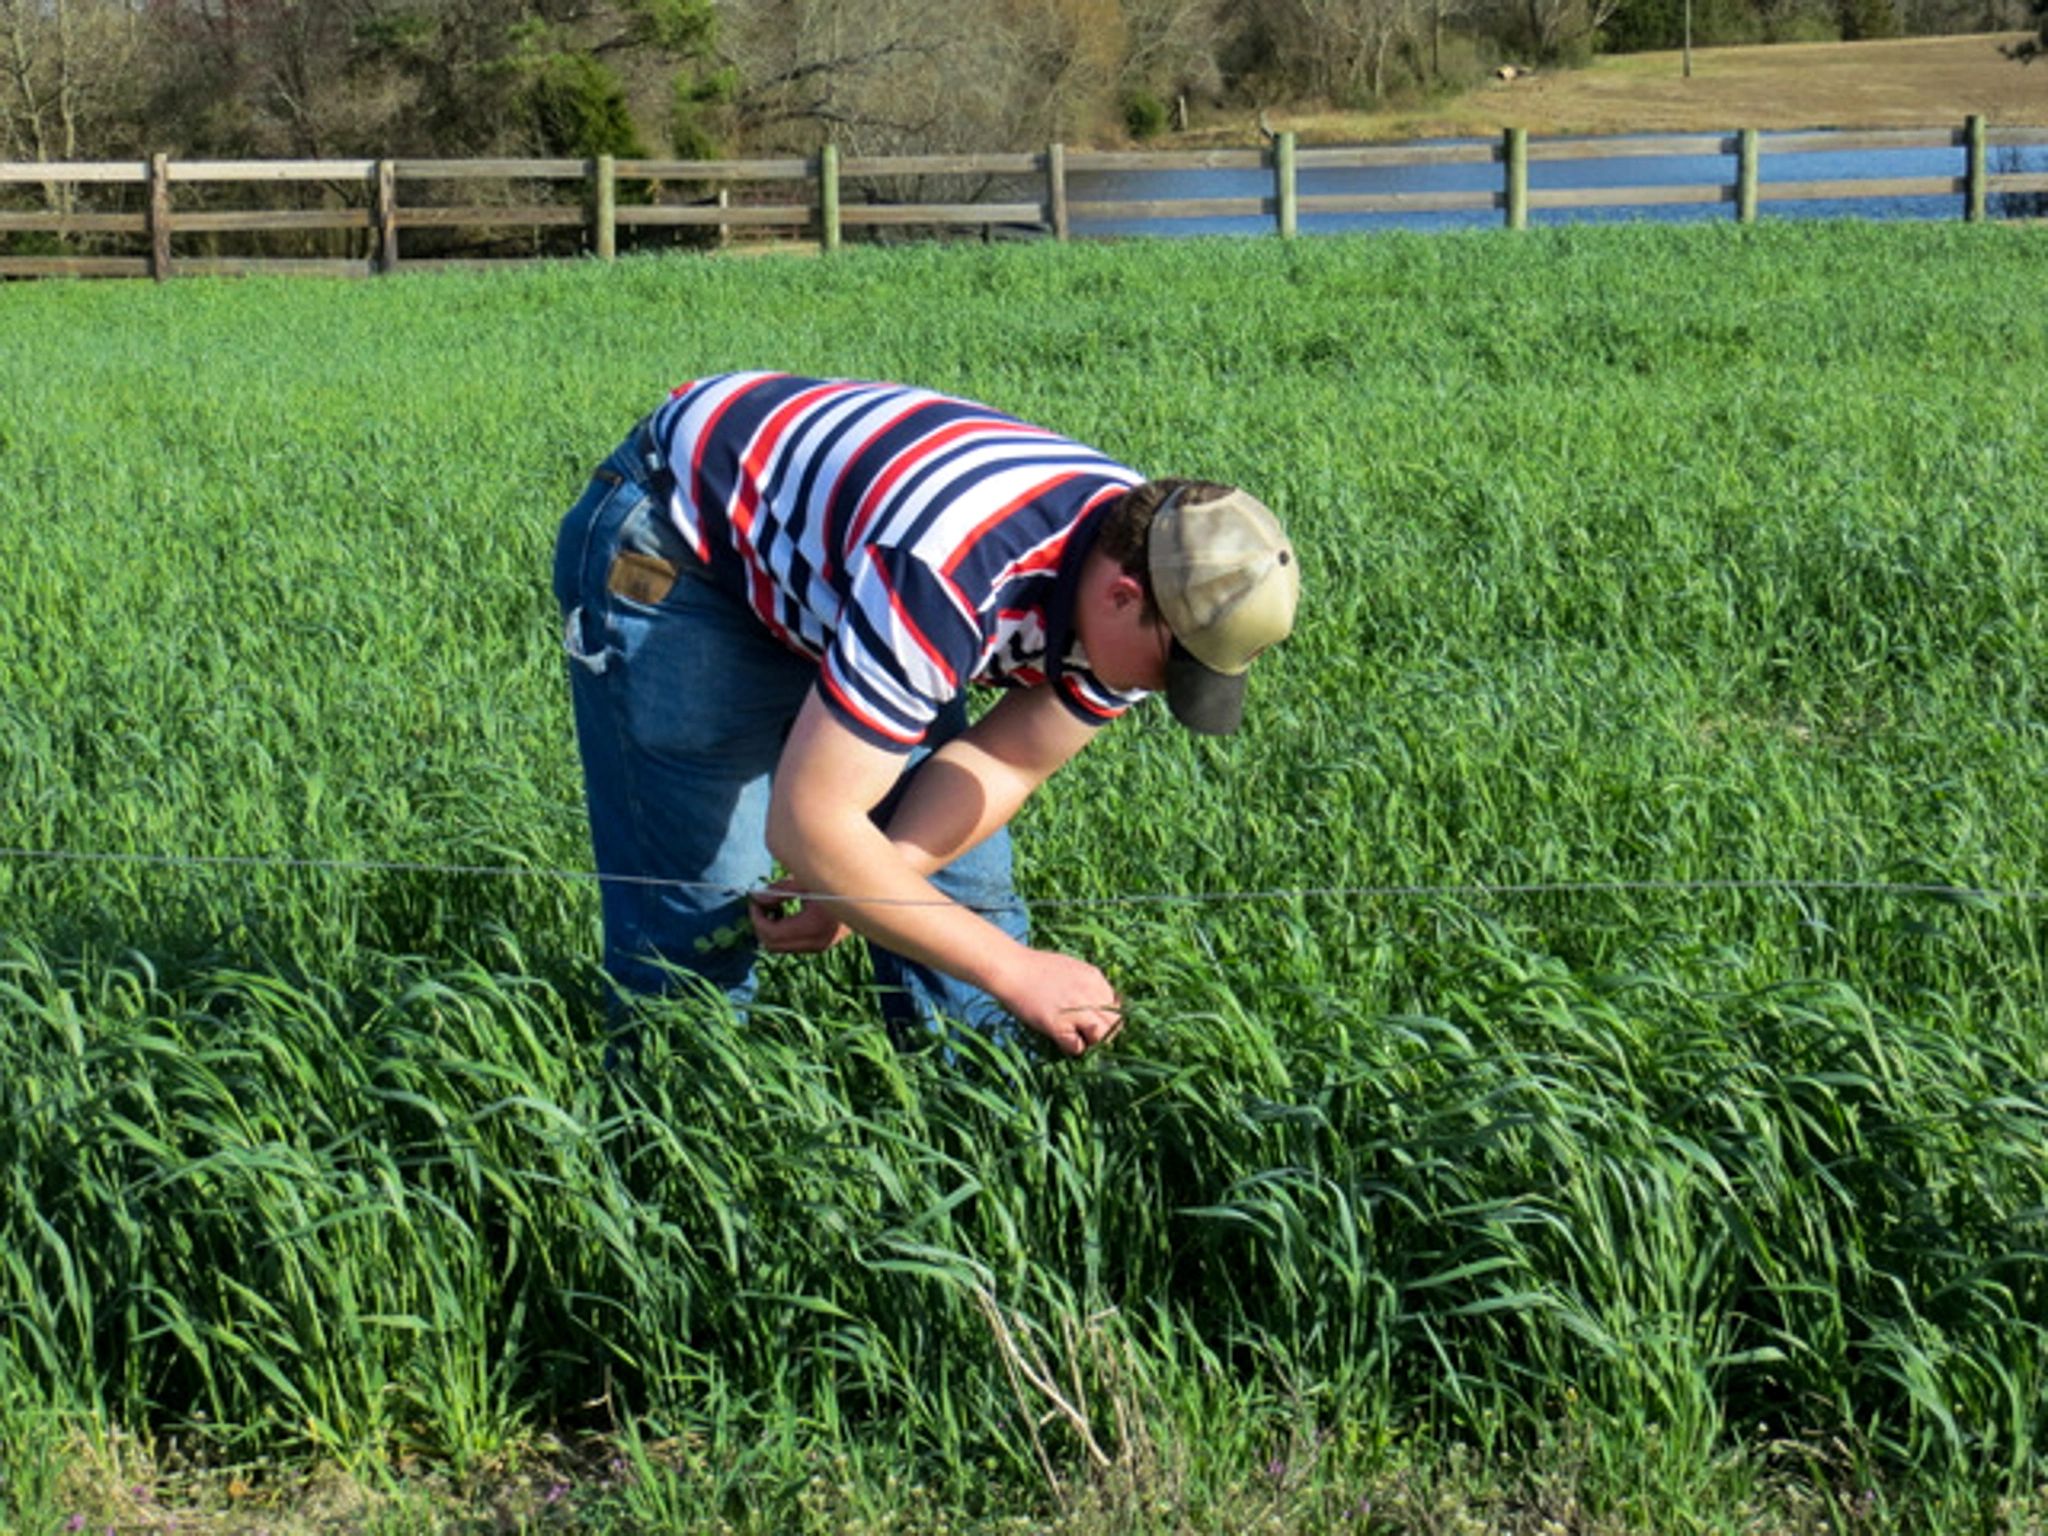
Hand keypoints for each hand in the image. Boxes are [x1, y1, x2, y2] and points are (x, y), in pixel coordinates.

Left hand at [749, 877, 851, 953]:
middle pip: (772, 945)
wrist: (867, 894)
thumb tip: (755, 897)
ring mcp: (820, 947)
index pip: (771, 932)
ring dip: (771, 929)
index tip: (755, 900)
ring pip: (780, 947)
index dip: (757, 916)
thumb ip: (779, 890)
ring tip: (774, 905)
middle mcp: (816, 943)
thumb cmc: (835, 881)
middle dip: (761, 924)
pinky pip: (792, 945)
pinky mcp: (822, 945)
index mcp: (812, 926)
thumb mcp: (806, 882)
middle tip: (761, 903)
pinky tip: (785, 912)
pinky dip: (782, 931)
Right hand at [992, 947, 1123, 1056]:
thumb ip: (1088, 985)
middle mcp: (1090, 994)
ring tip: (1077, 1038)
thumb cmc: (1036, 967)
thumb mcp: (1071, 967)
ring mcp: (1076, 1010)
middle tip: (1089, 1035)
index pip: (1117, 1006)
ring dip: (1092, 1042)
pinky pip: (1077, 1047)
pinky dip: (1072, 1047)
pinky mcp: (1058, 1025)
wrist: (1011, 968)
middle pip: (1115, 1023)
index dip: (1107, 1017)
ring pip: (1102, 1037)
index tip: (1095, 1020)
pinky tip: (1061, 1039)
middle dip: (1105, 1033)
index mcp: (1095, 978)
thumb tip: (1098, 1005)